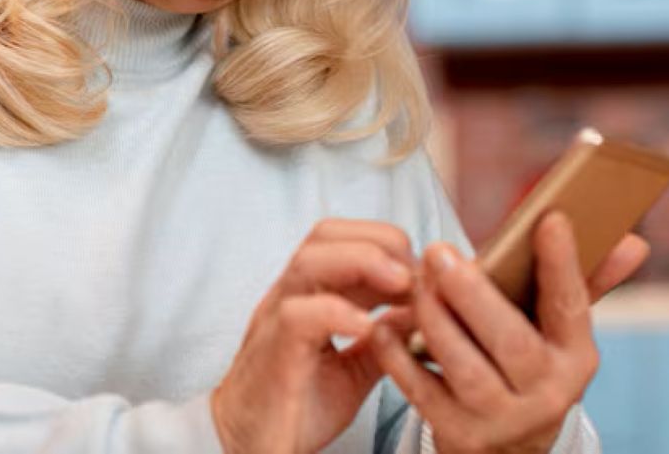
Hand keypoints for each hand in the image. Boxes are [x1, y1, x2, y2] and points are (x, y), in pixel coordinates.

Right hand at [211, 219, 415, 453]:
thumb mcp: (354, 370)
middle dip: (379, 242)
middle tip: (416, 272)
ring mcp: (276, 318)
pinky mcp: (272, 352)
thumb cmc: (295, 408)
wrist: (245, 448)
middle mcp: (291, 296)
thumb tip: (423, 312)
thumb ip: (384, 338)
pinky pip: (297, 316)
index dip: (388, 244)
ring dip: (363, 263)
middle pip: (327, 235)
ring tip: (400, 284)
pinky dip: (337, 312)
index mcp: (310, 294)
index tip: (424, 273)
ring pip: (310, 262)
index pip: (344, 239)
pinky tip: (368, 326)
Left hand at [371, 213, 645, 453]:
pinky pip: (424, 393)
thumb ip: (584, 282)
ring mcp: (501, 419)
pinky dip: (400, 357)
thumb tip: (634, 242)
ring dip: (436, 320)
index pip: (573, 306)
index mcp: (576, 357)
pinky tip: (385, 324)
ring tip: (415, 280)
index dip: (563, 264)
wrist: (507, 446)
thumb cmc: (528, 362)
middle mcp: (546, 394)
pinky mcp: (459, 435)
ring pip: (466, 368)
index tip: (550, 218)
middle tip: (439, 251)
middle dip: (474, 295)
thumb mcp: (558, 331)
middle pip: (512, 343)